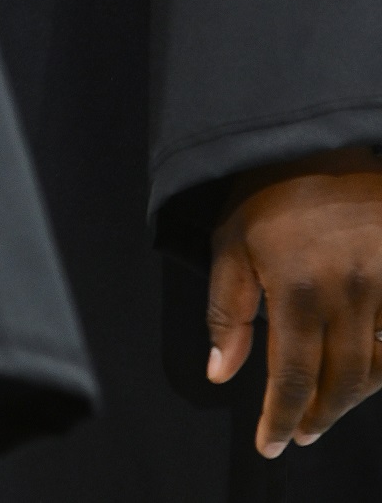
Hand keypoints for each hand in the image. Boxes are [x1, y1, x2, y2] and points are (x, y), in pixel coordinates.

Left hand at [208, 153, 381, 454]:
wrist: (325, 142)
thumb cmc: (273, 190)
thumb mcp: (234, 240)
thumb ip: (226, 311)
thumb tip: (220, 373)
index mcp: (297, 286)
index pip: (292, 376)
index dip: (281, 418)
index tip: (271, 443)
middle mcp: (347, 292)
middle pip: (340, 382)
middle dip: (317, 415)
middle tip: (300, 431)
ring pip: (374, 370)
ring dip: (349, 399)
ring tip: (324, 410)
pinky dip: (379, 368)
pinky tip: (361, 374)